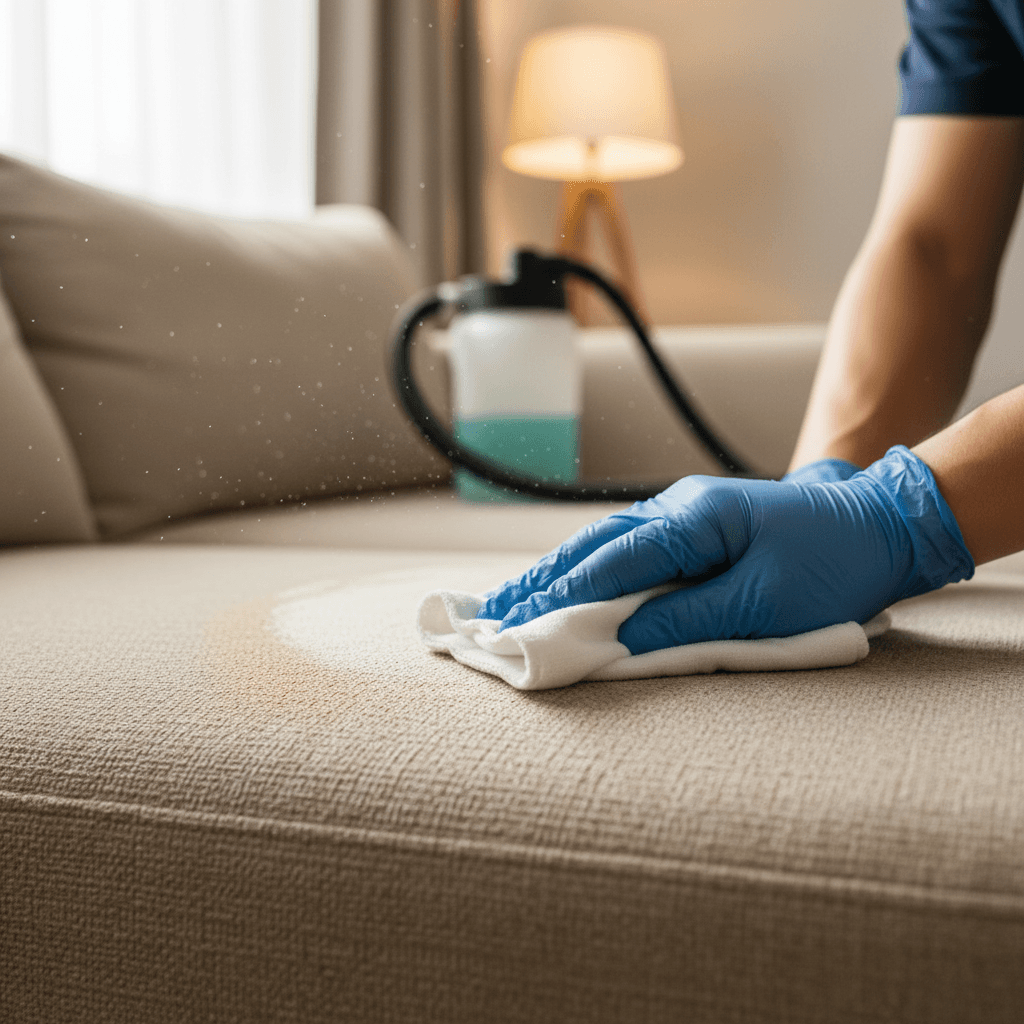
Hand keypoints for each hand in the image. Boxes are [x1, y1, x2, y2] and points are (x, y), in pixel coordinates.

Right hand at [478, 446, 973, 653]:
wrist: (885, 525)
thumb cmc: (833, 565)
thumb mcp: (763, 604)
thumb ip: (685, 619)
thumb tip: (618, 638)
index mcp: (693, 520)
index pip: (610, 563)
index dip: (560, 598)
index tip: (516, 626)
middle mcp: (678, 508)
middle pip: (594, 547)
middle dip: (541, 583)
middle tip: (492, 613)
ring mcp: (685, 513)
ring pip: (607, 544)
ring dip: (560, 575)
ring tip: (513, 602)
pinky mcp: (696, 529)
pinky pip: (632, 550)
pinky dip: (593, 571)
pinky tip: (569, 586)